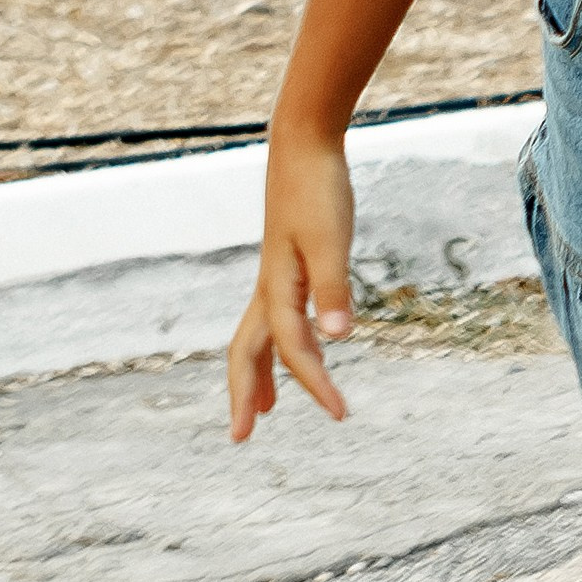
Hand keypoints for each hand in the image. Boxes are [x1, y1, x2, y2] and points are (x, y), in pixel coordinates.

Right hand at [227, 131, 355, 438]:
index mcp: (278, 287)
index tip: (340, 414)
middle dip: (243, 395)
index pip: (294, 348)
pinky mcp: (286, 263)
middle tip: (241, 437)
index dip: (315, 383)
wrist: (303, 144)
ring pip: (256, 337)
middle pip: (246, 352)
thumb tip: (335, 339)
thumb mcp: (332, 240)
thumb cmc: (318, 189)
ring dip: (260, 373)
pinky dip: (281, 343)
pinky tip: (303, 346)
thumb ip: (334, 288)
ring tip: (265, 408)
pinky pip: (275, 317)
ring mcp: (275, 275)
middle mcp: (269, 287)